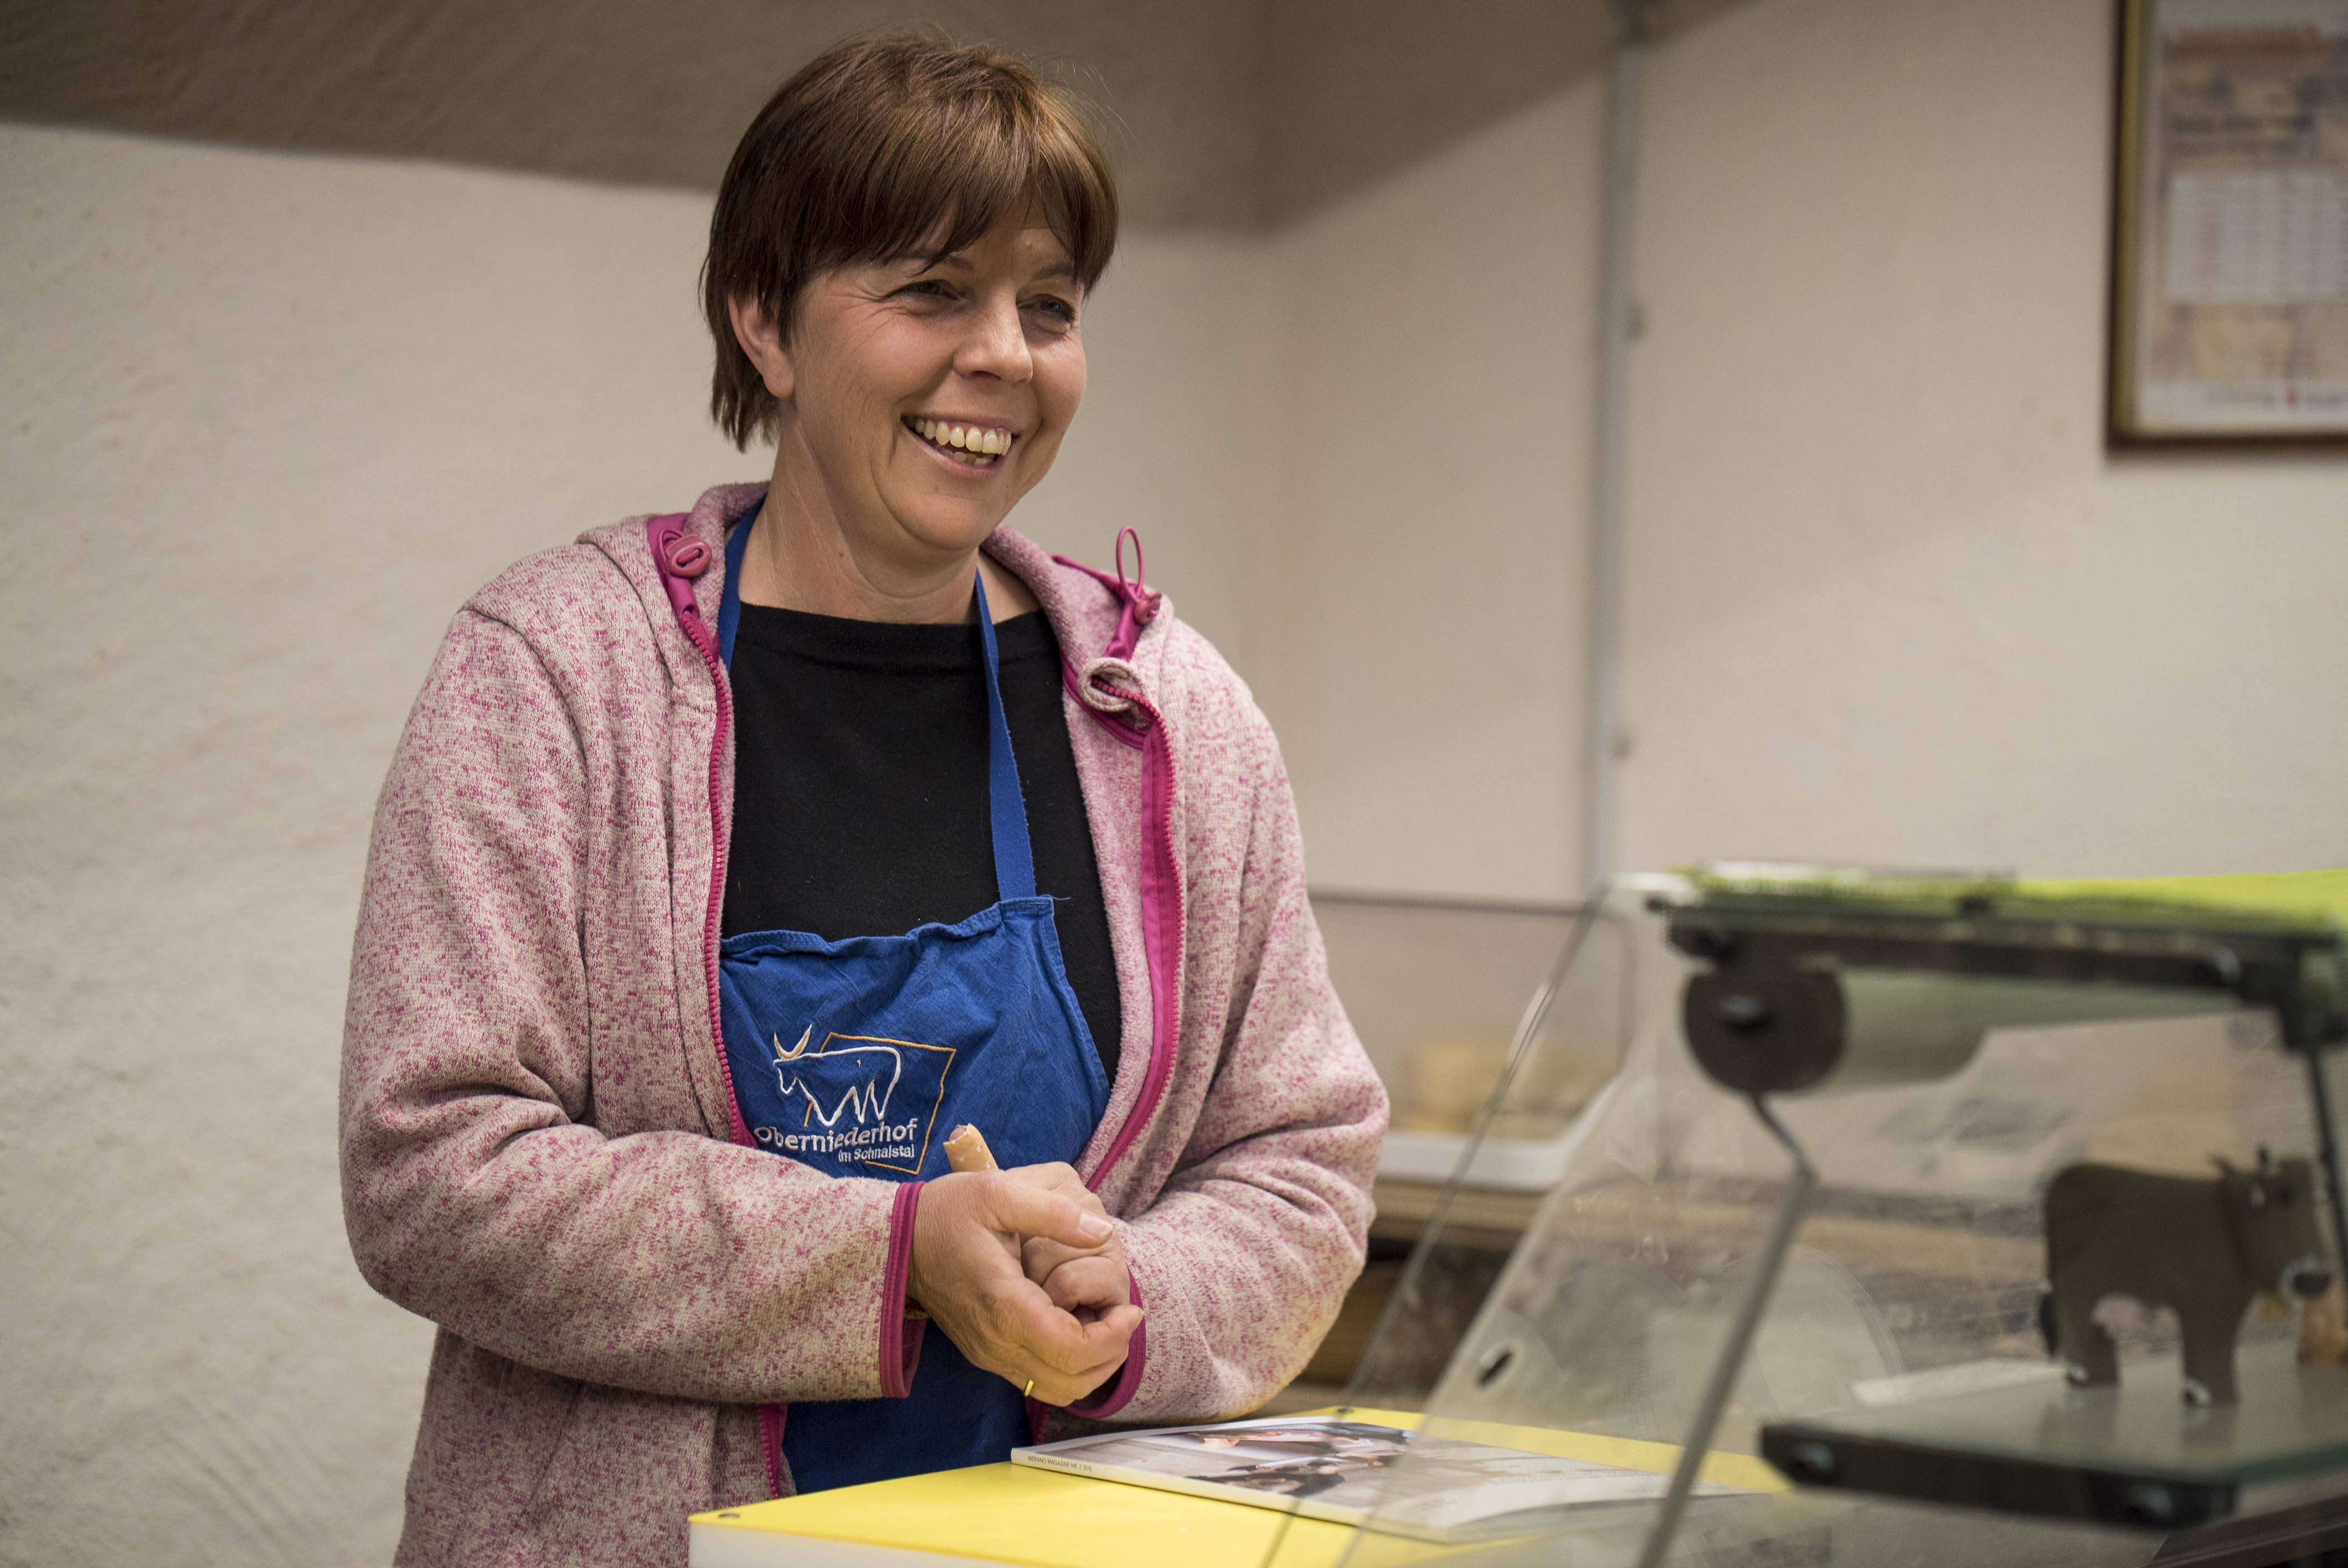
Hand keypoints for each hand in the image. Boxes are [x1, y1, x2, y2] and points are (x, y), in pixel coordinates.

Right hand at [907, 1170, 1142, 1404]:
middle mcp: (995, 1342)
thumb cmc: (947, 1212)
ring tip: (1109, 1328)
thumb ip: (1053, 1212)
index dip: (1113, 1337)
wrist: (898, 1241)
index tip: (1131, 1308)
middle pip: (1069, 1381)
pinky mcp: (986, 1353)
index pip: (1072, 1349)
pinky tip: (1079, 1329)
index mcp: (1003, 1305)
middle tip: (1127, 1319)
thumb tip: (1102, 1232)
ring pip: (1053, 1389)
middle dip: (1111, 1356)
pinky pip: (1036, 1379)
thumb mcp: (999, 1193)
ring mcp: (989, 1353)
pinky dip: (1068, 1366)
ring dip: (1091, 1368)